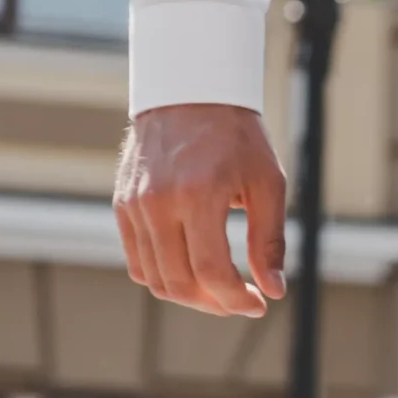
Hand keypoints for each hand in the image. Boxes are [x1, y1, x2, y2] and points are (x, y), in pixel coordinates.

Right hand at [114, 105, 287, 317]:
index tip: (260, 304)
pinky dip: (165, 277)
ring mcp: (133, 205)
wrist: (187, 93)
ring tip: (222, 290)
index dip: (237, 300)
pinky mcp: (122, 205)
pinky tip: (195, 272)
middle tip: (244, 300)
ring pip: (154, 278)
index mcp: (196, 195)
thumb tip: (274, 290)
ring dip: (191, 296)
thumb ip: (269, 241)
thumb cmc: (236, 137)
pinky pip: (137, 261)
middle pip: (179, 282)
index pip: (211, 272)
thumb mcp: (268, 184)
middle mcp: (156, 203)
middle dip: (216, 304)